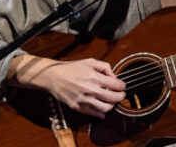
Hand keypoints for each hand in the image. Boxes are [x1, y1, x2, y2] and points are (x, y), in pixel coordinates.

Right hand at [9, 55, 125, 117]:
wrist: (53, 77)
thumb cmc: (71, 68)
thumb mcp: (89, 62)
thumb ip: (104, 67)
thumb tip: (114, 76)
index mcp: (93, 77)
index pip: (115, 85)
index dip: (122, 86)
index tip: (122, 86)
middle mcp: (89, 89)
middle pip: (113, 98)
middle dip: (121, 97)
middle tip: (121, 95)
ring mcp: (83, 99)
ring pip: (104, 108)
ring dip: (112, 106)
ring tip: (112, 102)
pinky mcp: (77, 106)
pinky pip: (92, 113)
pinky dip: (100, 114)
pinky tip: (103, 111)